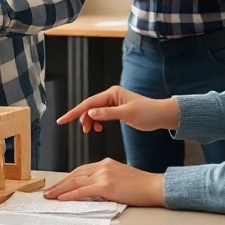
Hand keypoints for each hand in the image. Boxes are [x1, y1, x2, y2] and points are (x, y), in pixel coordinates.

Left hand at [44, 159, 164, 205]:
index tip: (58, 185)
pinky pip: (83, 190)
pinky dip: (71, 194)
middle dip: (60, 184)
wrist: (154, 186)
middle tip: (49, 191)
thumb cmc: (140, 185)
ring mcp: (103, 175)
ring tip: (51, 196)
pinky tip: (62, 198)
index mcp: (105, 163)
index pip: (80, 170)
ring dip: (61, 189)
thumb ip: (104, 180)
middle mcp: (102, 166)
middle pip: (75, 174)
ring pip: (76, 181)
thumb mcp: (119, 177)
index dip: (67, 178)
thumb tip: (90, 190)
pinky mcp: (106, 186)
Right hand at [56, 86, 178, 133]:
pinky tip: (99, 128)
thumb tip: (91, 113)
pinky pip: (101, 115)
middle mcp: (111, 96)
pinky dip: (98, 122)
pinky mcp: (116, 109)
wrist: (162, 115)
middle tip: (84, 130)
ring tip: (91, 131)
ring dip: (91, 121)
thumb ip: (108, 113)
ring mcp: (113, 102)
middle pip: (90, 107)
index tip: (63, 119)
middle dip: (84, 118)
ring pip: (95, 112)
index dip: (75, 112)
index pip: (89, 103)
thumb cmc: (148, 112)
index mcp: (112, 93)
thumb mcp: (127, 114)